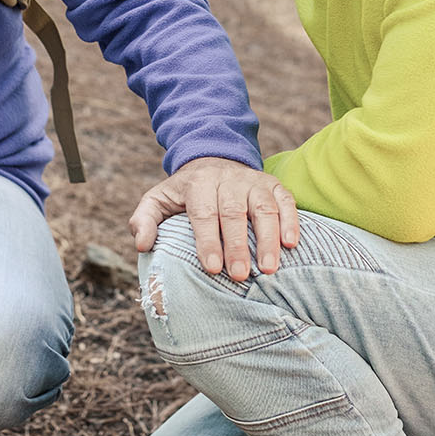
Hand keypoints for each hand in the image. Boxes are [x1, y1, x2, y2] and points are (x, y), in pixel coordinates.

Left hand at [130, 156, 299, 280]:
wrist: (212, 160)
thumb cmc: (184, 193)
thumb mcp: (157, 200)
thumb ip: (144, 220)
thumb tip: (142, 244)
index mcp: (198, 183)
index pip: (204, 212)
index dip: (208, 240)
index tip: (212, 268)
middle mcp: (227, 178)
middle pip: (234, 212)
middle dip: (238, 245)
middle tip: (240, 275)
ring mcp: (252, 180)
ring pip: (263, 207)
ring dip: (268, 238)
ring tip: (268, 268)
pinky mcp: (273, 183)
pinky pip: (285, 199)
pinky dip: (291, 221)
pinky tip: (292, 244)